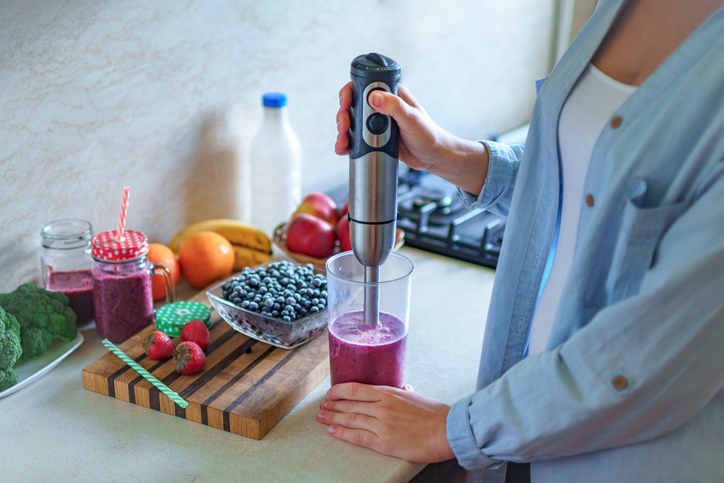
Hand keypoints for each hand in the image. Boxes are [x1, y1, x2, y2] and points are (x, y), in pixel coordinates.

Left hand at [317, 382, 455, 463]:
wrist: (447, 431)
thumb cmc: (436, 414)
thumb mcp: (418, 396)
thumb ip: (406, 392)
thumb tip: (403, 388)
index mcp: (389, 393)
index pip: (356, 388)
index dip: (339, 391)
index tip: (331, 393)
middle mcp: (382, 406)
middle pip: (349, 404)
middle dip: (332, 405)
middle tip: (321, 406)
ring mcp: (382, 424)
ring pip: (350, 419)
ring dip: (332, 418)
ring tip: (321, 417)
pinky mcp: (384, 443)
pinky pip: (358, 437)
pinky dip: (343, 433)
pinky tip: (332, 431)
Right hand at [334, 82, 488, 195]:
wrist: (433, 157)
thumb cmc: (428, 135)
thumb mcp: (411, 119)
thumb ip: (394, 106)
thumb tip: (374, 97)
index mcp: (391, 94)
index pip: (364, 86)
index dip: (350, 92)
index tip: (345, 103)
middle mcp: (382, 106)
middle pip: (353, 105)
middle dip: (343, 116)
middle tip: (343, 128)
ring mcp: (377, 122)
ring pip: (352, 122)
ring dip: (343, 132)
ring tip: (342, 143)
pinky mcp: (375, 138)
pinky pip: (357, 138)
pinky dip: (348, 143)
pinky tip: (344, 149)